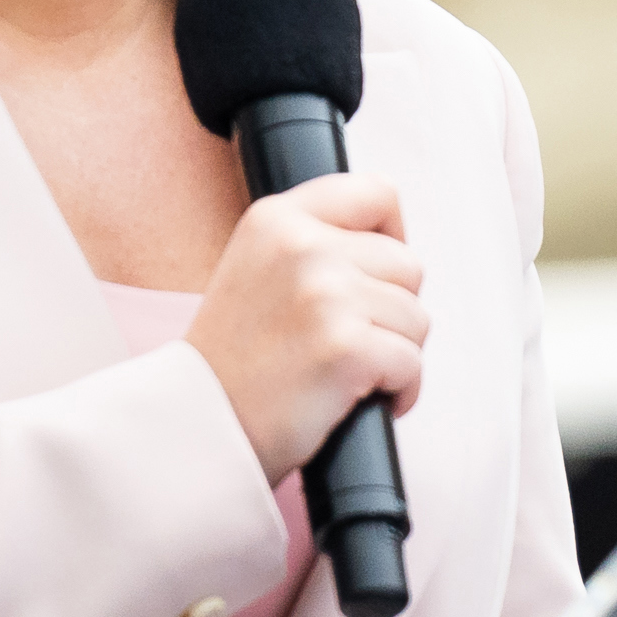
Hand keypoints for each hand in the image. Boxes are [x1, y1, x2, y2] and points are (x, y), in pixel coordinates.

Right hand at [183, 171, 426, 481]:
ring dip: (394, 353)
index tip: (374, 277)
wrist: (200, 423)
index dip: (391, 239)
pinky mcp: (346, 348)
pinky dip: (399, 390)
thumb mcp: (257, 267)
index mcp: (278, 218)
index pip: (377, 193)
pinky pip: (412, 364)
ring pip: (416, 318)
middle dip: (392, 310)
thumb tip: (392, 243)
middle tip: (347, 341)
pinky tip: (356, 399)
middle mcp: (302, 246)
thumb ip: (316, 242)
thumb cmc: (237, 358)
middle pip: (407, 265)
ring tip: (344, 372)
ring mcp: (325, 295)